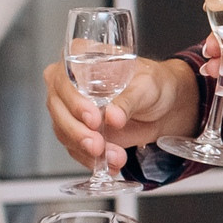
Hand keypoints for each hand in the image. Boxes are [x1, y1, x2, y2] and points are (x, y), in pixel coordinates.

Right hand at [44, 55, 199, 176]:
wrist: (164, 107)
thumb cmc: (153, 84)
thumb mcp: (147, 86)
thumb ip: (129, 100)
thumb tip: (113, 116)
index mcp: (81, 59)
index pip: (65, 79)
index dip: (75, 101)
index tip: (93, 119)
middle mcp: (69, 83)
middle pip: (58, 109)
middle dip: (78, 131)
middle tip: (98, 145)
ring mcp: (70, 110)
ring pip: (64, 132)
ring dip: (87, 150)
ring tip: (115, 157)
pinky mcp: (78, 132)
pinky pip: (75, 149)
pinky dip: (91, 160)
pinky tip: (110, 163)